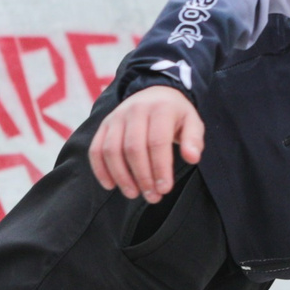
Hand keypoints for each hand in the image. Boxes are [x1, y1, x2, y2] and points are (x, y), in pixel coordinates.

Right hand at [91, 84, 203, 203]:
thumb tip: (193, 158)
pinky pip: (96, 149)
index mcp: (160, 109)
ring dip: (121, 176)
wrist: (154, 92)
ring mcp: (116, 117)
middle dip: (142, 177)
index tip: (164, 189)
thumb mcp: (192, 121)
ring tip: (134, 194)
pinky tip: (111, 185)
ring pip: (111, 150)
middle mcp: (135, 110)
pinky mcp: (104, 125)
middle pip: (133, 148)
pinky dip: (100, 170)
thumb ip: (193, 140)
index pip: (157, 142)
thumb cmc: (175, 114)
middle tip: (152, 197)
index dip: (160, 168)